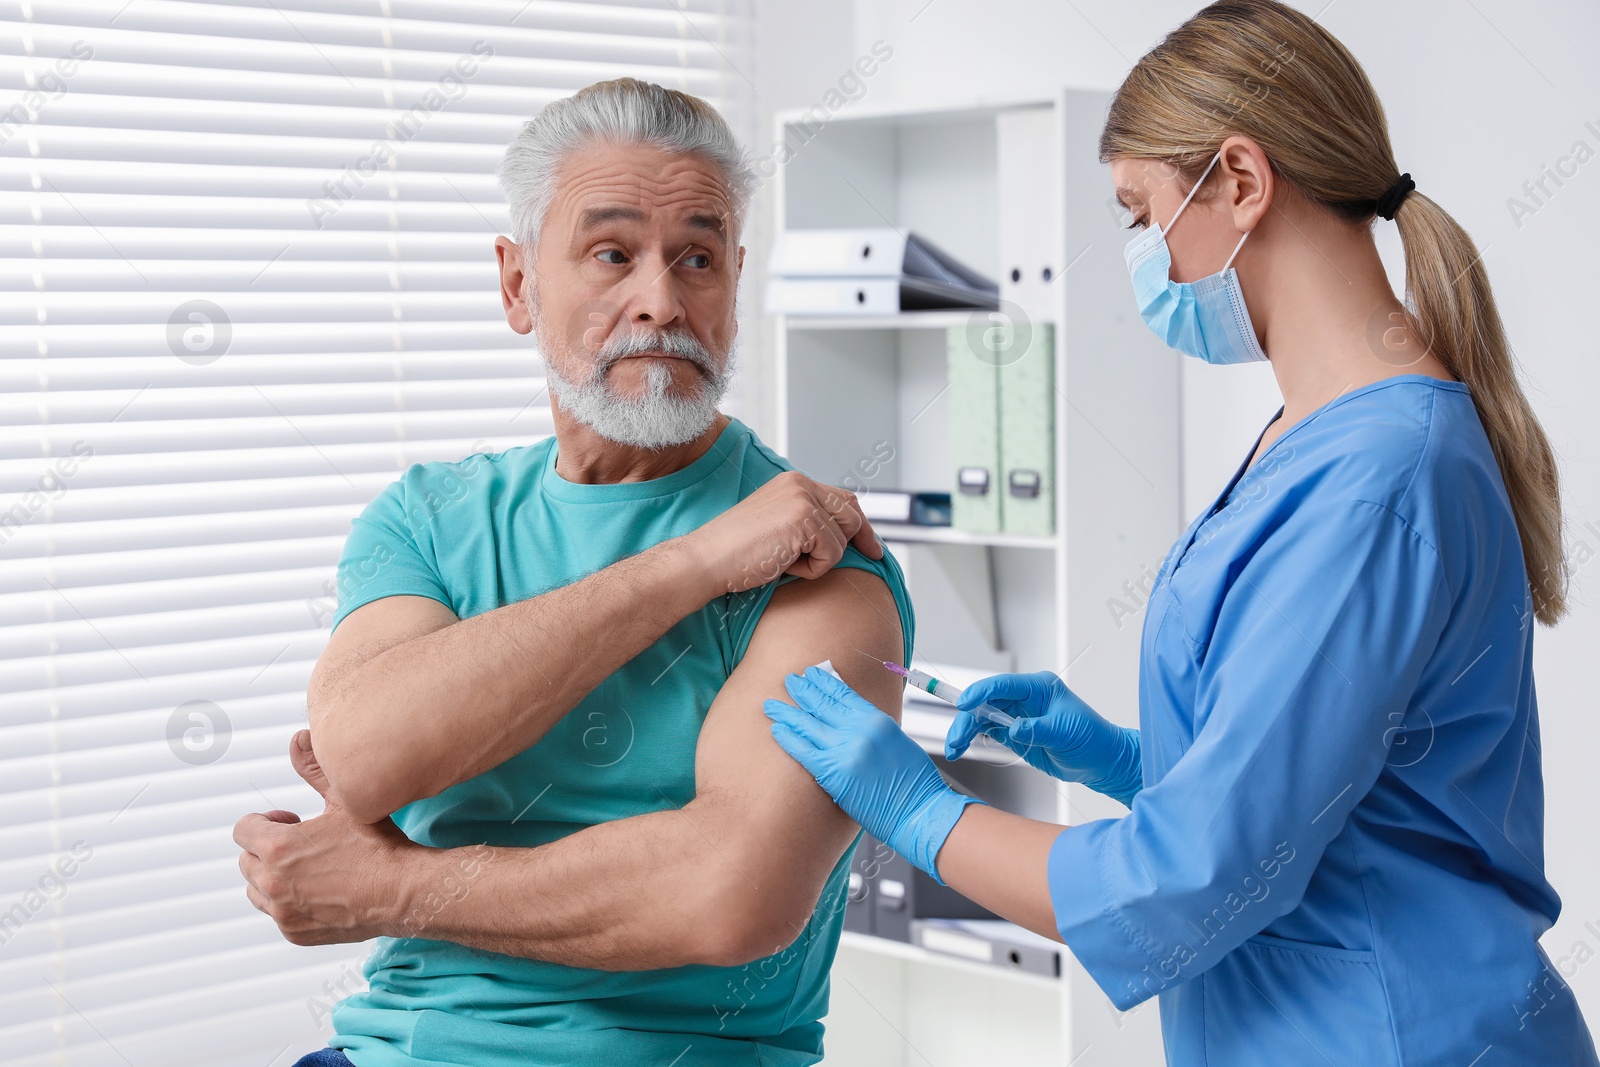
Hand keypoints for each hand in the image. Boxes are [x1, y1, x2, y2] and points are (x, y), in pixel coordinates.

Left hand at [234, 729, 416, 944]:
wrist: (403, 891)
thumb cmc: (378, 846)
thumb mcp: (345, 799)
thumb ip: (314, 768)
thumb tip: (297, 739)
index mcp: (277, 847)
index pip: (241, 830)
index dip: (264, 821)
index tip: (288, 820)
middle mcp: (272, 883)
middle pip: (246, 861)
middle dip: (267, 849)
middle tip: (302, 843)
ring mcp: (282, 912)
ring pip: (256, 890)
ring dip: (273, 877)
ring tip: (308, 868)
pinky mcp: (295, 932)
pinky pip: (277, 914)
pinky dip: (290, 902)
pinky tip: (320, 890)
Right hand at [687, 471, 882, 593]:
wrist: (706, 560)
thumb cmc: (736, 553)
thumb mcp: (778, 527)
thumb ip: (807, 521)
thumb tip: (848, 536)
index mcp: (793, 482)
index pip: (844, 499)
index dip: (860, 526)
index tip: (873, 548)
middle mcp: (801, 483)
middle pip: (852, 514)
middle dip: (854, 542)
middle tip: (838, 562)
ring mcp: (803, 498)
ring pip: (843, 538)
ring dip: (821, 560)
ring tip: (786, 560)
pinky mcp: (804, 518)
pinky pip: (832, 553)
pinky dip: (812, 569)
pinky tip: (783, 564)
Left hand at [764, 666, 982, 884]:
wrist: (918, 812)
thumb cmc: (913, 782)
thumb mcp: (897, 741)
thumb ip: (873, 727)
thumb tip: (850, 715)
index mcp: (877, 719)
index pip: (844, 694)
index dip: (824, 682)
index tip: (811, 674)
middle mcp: (859, 731)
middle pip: (823, 705)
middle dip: (803, 691)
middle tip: (789, 681)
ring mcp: (844, 752)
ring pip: (808, 725)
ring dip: (788, 713)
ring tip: (772, 704)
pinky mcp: (833, 774)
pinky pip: (804, 751)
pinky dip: (789, 739)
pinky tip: (777, 730)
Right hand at [946, 671, 1142, 805]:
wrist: (1101, 762)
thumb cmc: (1091, 739)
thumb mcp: (1065, 733)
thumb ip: (1036, 730)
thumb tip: (1012, 730)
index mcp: (1039, 688)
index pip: (1003, 685)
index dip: (981, 692)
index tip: (965, 703)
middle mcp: (1025, 699)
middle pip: (986, 702)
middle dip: (968, 719)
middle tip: (957, 738)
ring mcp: (1018, 715)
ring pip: (983, 717)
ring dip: (967, 730)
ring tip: (955, 748)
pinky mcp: (1014, 732)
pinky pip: (988, 730)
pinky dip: (973, 738)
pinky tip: (963, 747)